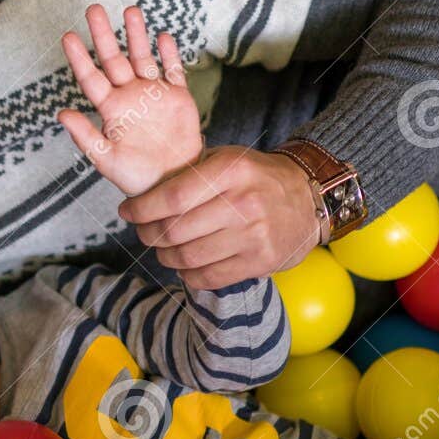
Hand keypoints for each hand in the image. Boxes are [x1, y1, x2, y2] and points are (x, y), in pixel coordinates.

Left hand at [58, 4, 202, 196]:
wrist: (171, 184)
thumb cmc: (135, 177)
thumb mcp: (105, 159)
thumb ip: (84, 135)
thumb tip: (61, 113)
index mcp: (111, 109)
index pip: (91, 77)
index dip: (79, 57)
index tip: (68, 35)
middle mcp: (130, 96)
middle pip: (114, 59)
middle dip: (104, 34)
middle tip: (93, 8)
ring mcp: (154, 94)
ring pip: (142, 57)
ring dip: (136, 35)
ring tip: (129, 10)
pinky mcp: (178, 98)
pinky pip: (173, 70)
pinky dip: (169, 53)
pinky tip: (163, 36)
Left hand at [120, 144, 322, 288]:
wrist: (311, 198)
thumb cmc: (257, 178)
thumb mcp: (228, 160)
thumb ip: (191, 174)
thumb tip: (143, 192)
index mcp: (231, 171)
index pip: (172, 197)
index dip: (141, 209)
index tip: (127, 212)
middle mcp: (244, 203)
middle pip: (174, 230)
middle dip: (148, 234)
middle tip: (143, 231)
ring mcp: (254, 235)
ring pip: (187, 257)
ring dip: (165, 256)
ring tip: (162, 249)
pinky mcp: (260, 261)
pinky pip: (208, 277)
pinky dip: (187, 275)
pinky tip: (184, 266)